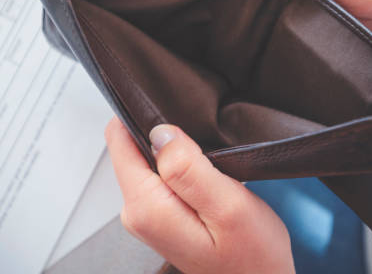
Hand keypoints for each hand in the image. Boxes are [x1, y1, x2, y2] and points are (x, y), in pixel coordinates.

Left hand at [105, 117, 294, 273]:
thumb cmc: (252, 255)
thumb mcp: (229, 206)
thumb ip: (190, 168)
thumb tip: (160, 132)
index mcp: (147, 206)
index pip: (119, 139)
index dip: (144, 117)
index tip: (175, 116)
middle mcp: (137, 211)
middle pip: (133, 146)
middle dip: (166, 136)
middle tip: (206, 149)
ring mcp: (147, 214)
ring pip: (148, 158)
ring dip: (177, 153)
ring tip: (211, 164)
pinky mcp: (160, 215)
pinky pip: (160, 174)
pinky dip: (182, 167)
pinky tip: (206, 177)